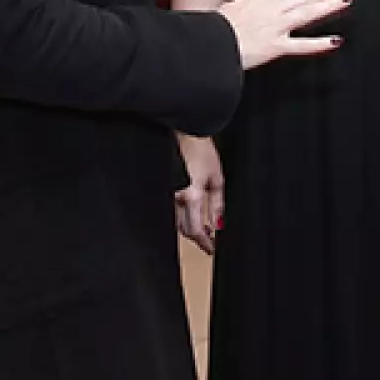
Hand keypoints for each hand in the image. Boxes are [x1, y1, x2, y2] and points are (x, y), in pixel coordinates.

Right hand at [174, 134, 224, 254]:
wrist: (182, 130)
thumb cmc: (200, 149)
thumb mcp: (216, 176)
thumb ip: (218, 202)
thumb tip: (219, 223)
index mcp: (191, 195)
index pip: (195, 229)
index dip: (205, 242)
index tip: (212, 249)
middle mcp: (174, 196)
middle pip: (184, 228)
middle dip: (197, 237)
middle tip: (209, 240)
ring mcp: (165, 192)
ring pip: (175, 220)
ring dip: (188, 227)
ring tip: (203, 228)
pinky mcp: (160, 187)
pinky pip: (169, 208)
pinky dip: (179, 215)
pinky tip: (189, 213)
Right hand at [218, 0, 352, 69]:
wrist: (208, 42)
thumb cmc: (213, 28)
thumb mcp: (228, 10)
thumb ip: (243, 8)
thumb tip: (243, 9)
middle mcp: (271, 9)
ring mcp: (276, 26)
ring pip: (308, 13)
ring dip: (328, 5)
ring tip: (346, 0)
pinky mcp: (276, 46)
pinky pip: (302, 44)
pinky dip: (320, 43)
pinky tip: (335, 41)